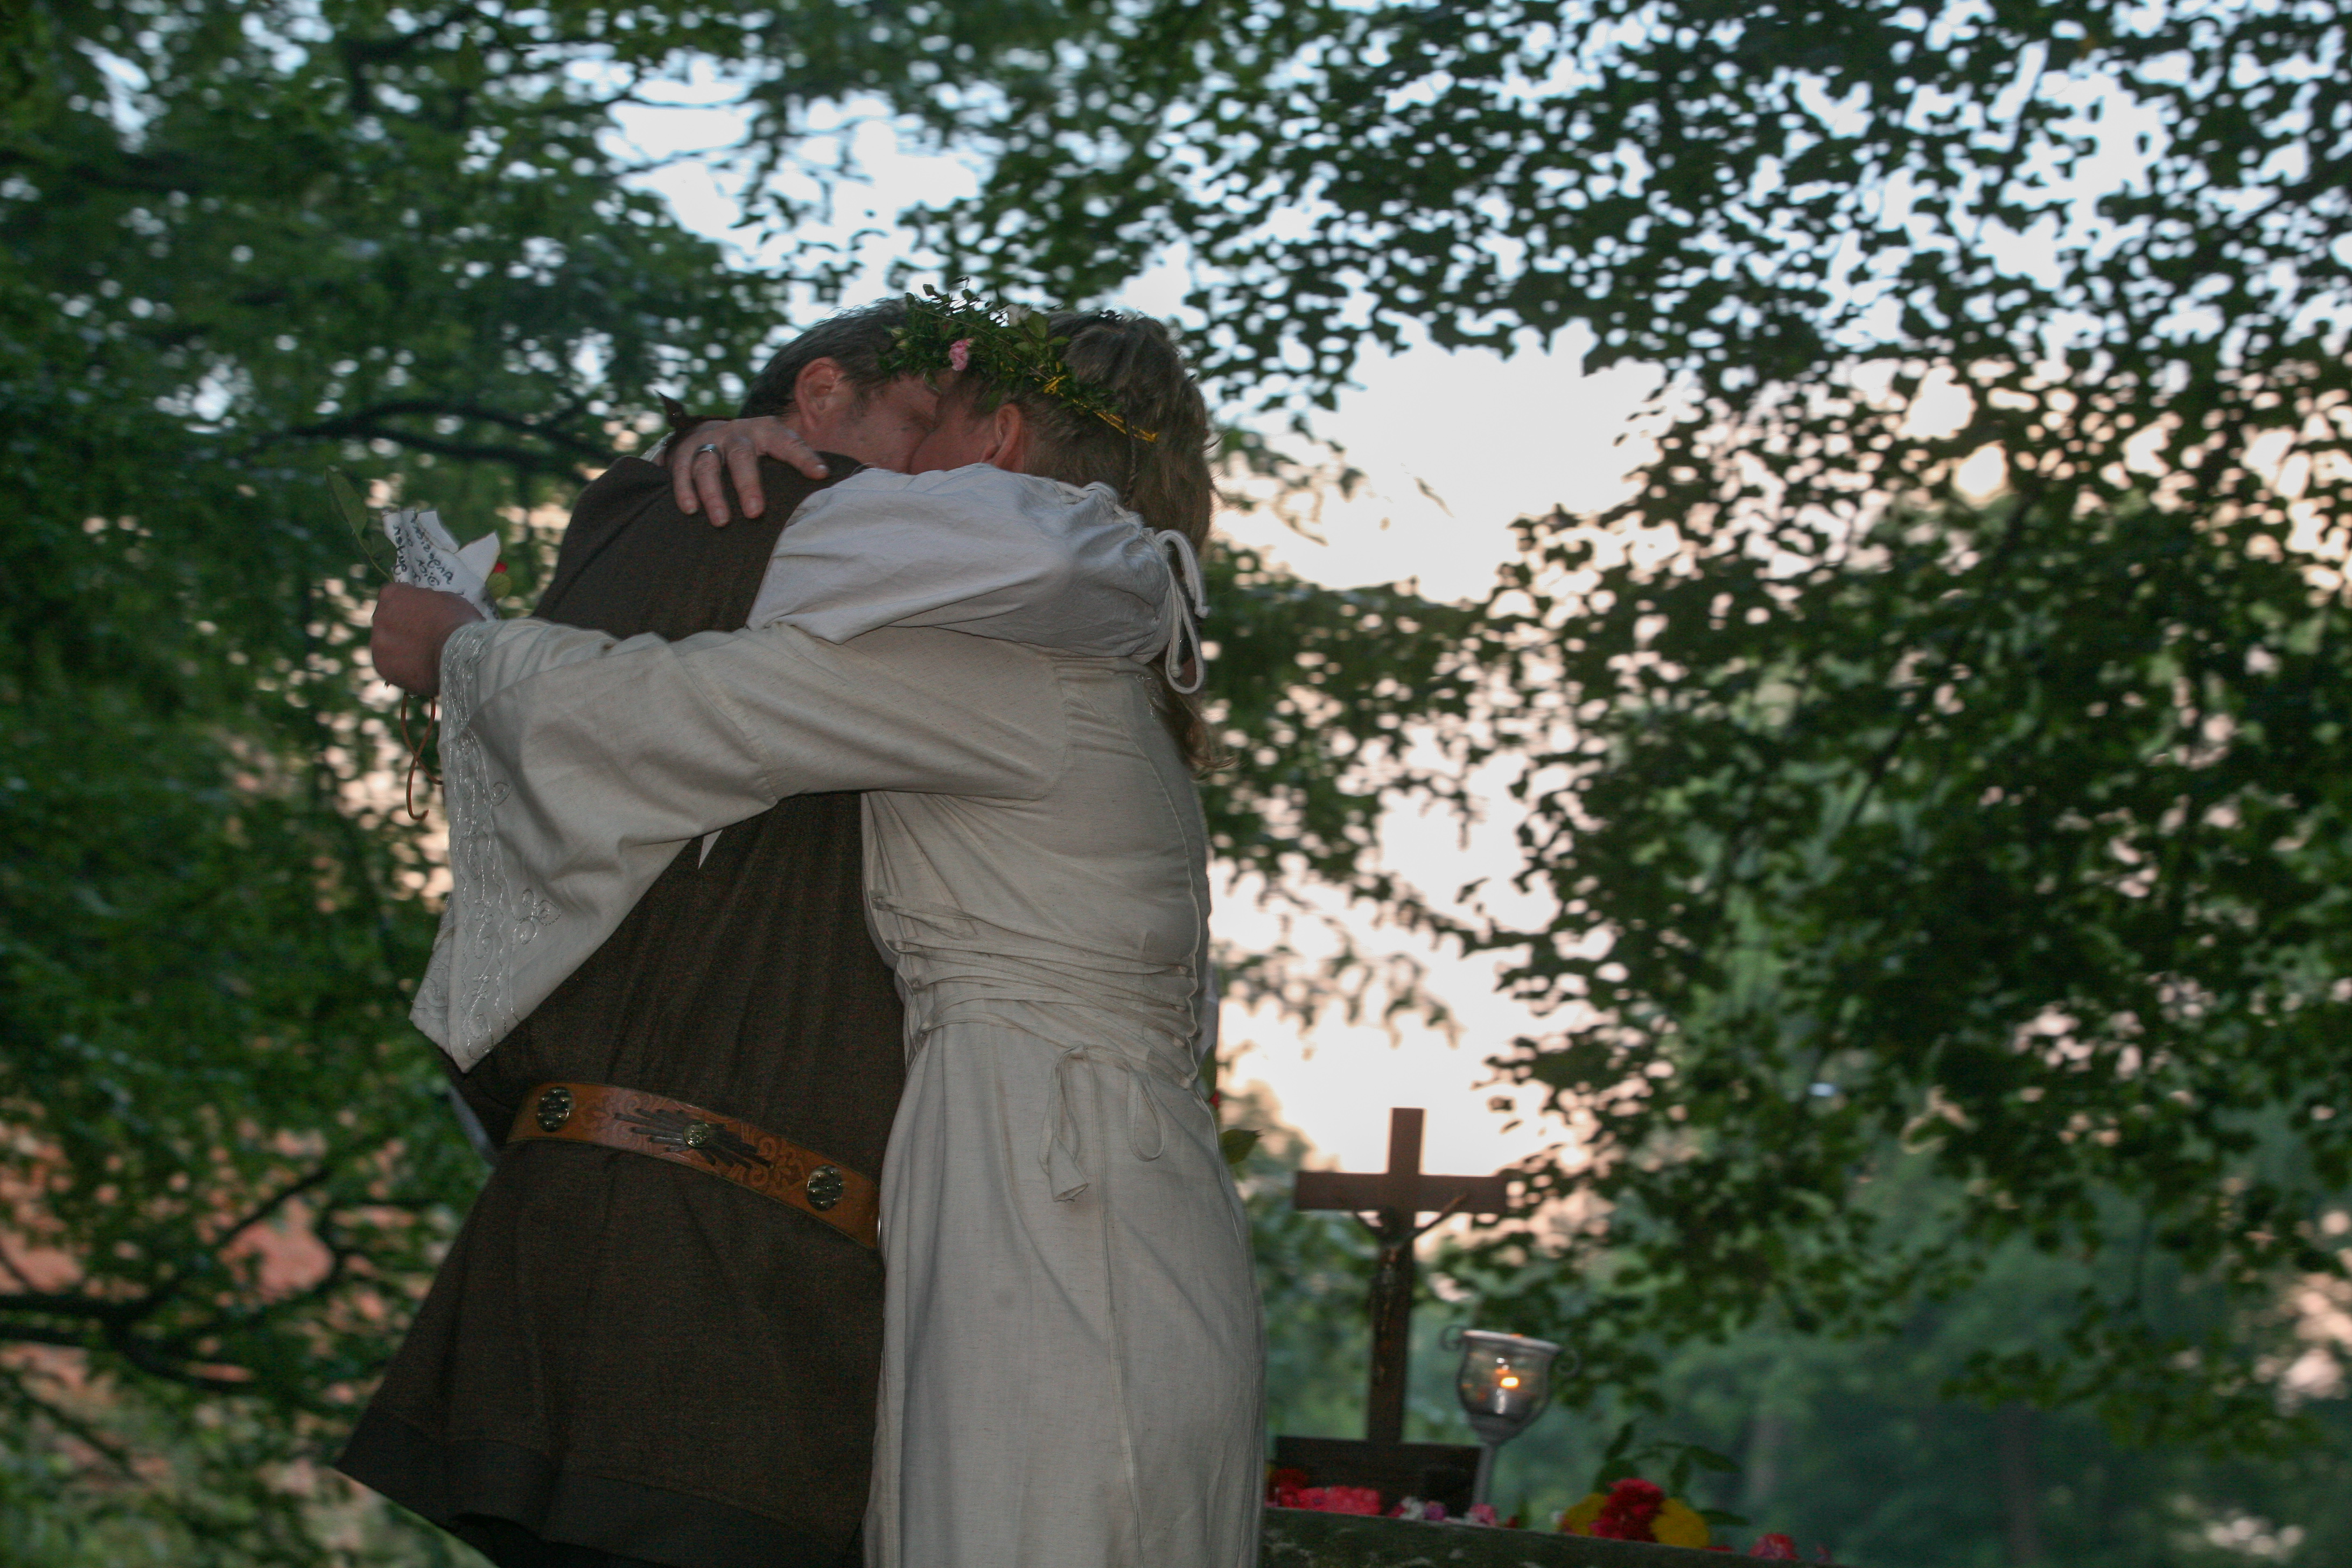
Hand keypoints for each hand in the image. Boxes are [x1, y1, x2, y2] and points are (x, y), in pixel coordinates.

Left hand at [370, 582, 484, 696]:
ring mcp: (378, 643)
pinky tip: (418, 669)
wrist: (460, 656)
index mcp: (392, 595)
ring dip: (399, 647)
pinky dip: (401, 667)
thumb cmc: (458, 622)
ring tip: (422, 656)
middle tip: (422, 636)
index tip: (420, 613)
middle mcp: (379, 616)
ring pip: (386, 643)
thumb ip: (427, 600)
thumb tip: (425, 606)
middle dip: (400, 626)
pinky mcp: (382, 666)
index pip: (393, 595)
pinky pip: (390, 664)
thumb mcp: (446, 598)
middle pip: (386, 619)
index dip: (407, 604)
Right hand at [668, 416, 828, 524]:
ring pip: (708, 465)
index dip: (804, 458)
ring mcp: (709, 441)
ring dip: (713, 493)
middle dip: (748, 484)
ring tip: (722, 521)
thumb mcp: (778, 448)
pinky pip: (681, 470)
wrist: (714, 432)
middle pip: (741, 456)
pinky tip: (690, 509)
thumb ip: (800, 462)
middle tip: (755, 513)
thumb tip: (829, 482)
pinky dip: (683, 489)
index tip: (821, 475)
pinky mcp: (684, 450)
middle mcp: (737, 433)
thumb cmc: (758, 450)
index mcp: (767, 430)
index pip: (788, 443)